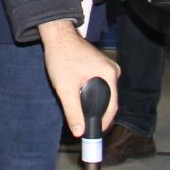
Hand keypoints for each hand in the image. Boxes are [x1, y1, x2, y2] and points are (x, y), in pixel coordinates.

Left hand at [39, 20, 119, 136]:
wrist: (57, 36)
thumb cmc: (61, 56)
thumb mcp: (65, 87)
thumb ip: (73, 111)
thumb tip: (79, 131)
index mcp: (109, 75)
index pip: (112, 107)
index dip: (103, 123)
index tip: (94, 134)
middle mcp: (112, 71)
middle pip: (109, 101)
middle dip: (97, 114)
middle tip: (84, 126)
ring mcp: (107, 67)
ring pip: (104, 94)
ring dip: (94, 104)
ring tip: (81, 113)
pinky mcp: (100, 66)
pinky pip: (100, 85)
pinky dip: (92, 94)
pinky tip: (81, 98)